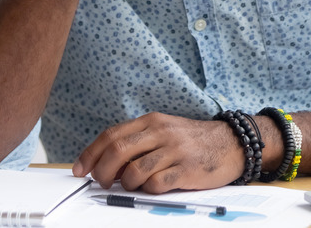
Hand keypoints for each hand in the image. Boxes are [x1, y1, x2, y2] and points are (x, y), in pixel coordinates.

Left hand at [72, 112, 244, 193]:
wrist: (232, 143)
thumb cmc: (193, 140)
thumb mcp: (164, 131)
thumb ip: (138, 142)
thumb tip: (107, 163)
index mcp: (151, 121)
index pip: (111, 135)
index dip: (90, 153)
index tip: (79, 169)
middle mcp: (160, 132)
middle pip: (117, 151)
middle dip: (101, 171)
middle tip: (101, 182)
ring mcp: (174, 151)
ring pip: (134, 170)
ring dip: (125, 183)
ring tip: (130, 186)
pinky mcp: (186, 170)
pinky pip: (156, 184)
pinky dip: (147, 190)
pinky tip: (152, 187)